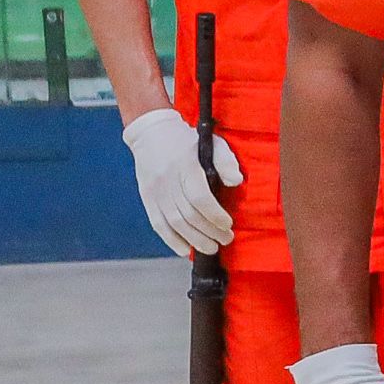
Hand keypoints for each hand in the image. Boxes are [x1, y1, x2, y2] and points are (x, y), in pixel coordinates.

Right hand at [123, 105, 239, 256]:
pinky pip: (158, 224)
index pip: (199, 197)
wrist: (151, 133)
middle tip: (226, 239)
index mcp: (185, 166)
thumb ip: (226, 161)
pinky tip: (185, 250)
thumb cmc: (188, 140)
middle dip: (210, 232)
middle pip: (188, 214)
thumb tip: (236, 182)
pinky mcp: (147, 199)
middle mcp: (168, 181)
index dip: (215, 215)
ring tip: (211, 248)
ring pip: (174, 223)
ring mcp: (155, 191)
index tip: (228, 224)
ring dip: (194, 240)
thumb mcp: (212, 143)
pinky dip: (172, 240)